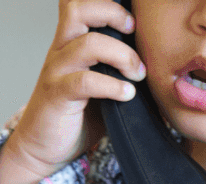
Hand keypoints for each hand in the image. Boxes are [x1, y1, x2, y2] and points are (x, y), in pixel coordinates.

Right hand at [0, 0, 145, 183]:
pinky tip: (126, 95)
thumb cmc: (77, 115)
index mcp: (72, 41)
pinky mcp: (56, 95)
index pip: (81, 3)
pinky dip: (112, 86)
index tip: (134, 20)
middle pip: (77, 7)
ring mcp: (57, 70)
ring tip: (137, 74)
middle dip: (113, 13)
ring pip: (87, 43)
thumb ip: (122, 69)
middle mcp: (61, 49)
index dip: (108, 3)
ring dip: (122, 55)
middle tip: (134, 33)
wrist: (42, 147)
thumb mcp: (104, 85)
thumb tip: (163, 66)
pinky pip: (85, 81)